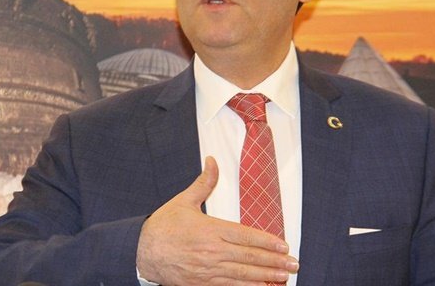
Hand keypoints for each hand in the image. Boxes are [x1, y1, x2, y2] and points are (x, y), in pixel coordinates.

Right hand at [136, 156, 298, 284]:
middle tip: (293, 263)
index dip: (267, 242)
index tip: (283, 245)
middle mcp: (212, 252)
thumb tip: (212, 161)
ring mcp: (208, 270)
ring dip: (266, 276)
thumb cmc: (163, 227)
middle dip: (274, 261)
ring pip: (243, 275)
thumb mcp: (184, 201)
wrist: (141, 252)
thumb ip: (204, 183)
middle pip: (249, 257)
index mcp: (210, 230)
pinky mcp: (202, 283)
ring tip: (284, 276)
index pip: (246, 236)